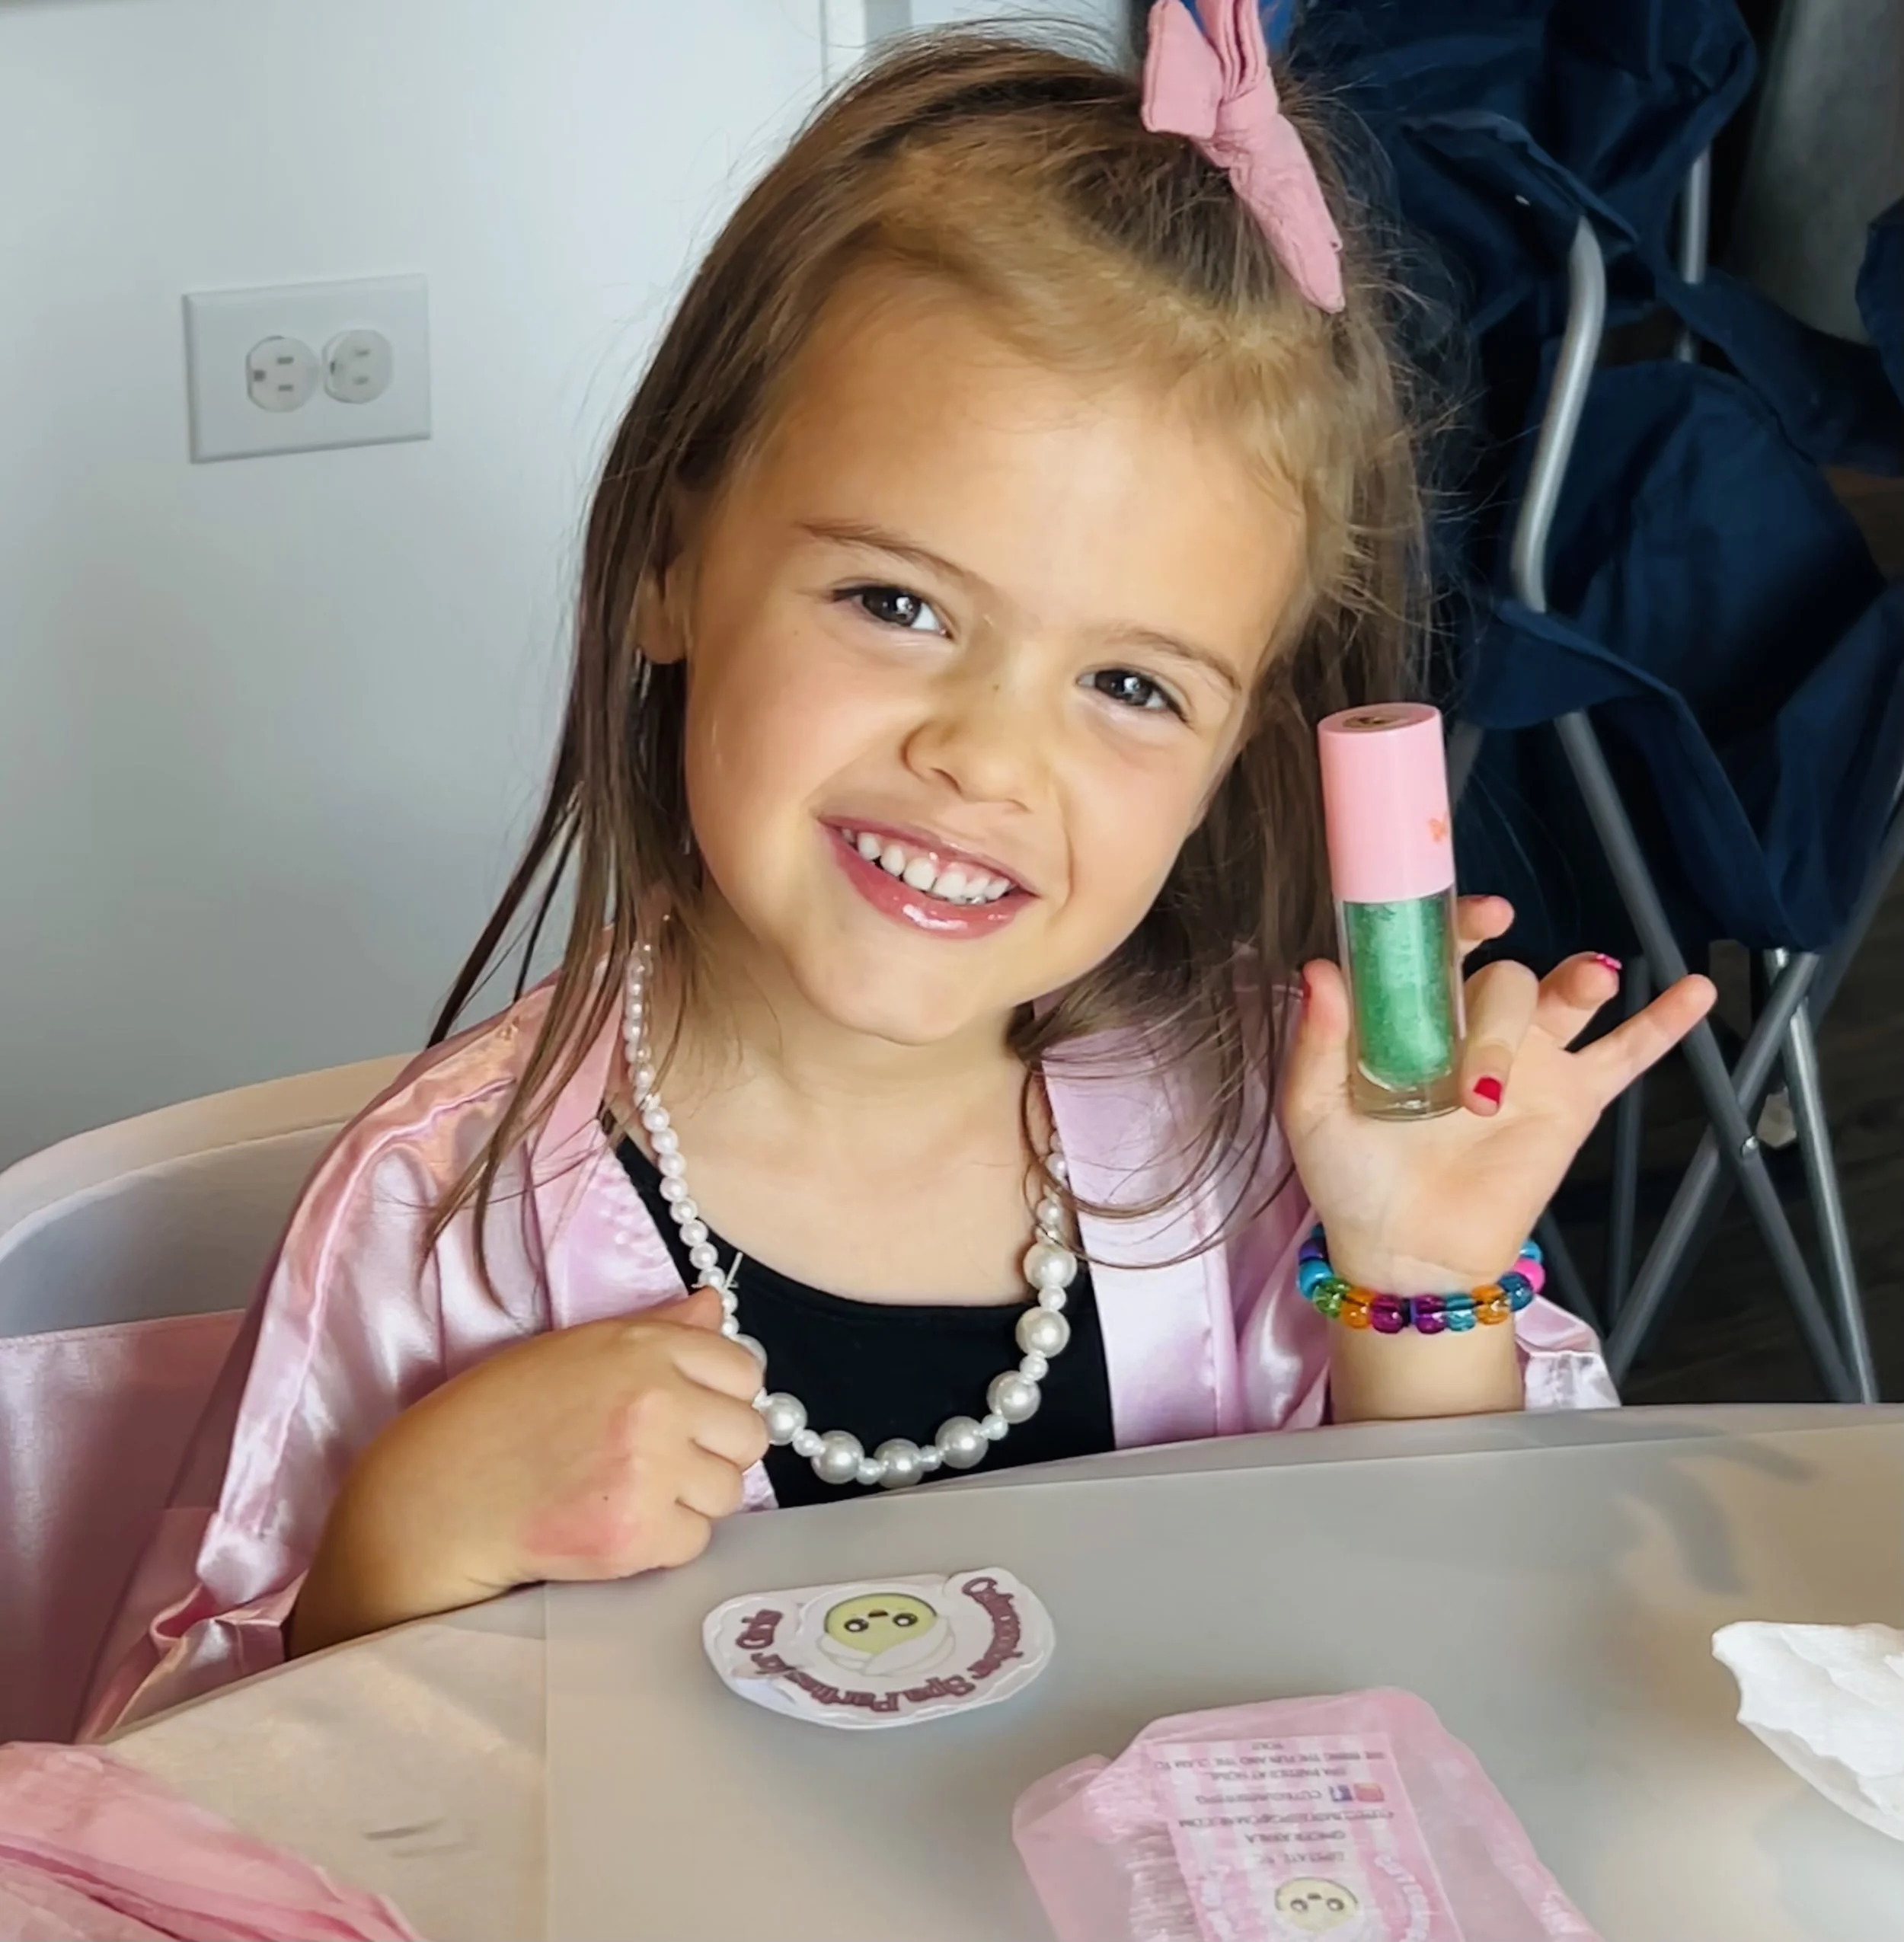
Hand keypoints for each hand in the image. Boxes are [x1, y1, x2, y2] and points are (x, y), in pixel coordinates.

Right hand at [293, 1287, 768, 1652]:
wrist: (437, 1497)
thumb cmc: (497, 1417)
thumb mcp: (575, 1350)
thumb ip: (656, 1330)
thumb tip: (713, 1307)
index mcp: (644, 1347)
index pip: (743, 1370)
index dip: (720, 1397)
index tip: (690, 1414)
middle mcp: (657, 1401)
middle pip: (748, 1434)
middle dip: (714, 1451)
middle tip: (661, 1461)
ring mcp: (650, 1470)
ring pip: (727, 1492)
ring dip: (691, 1499)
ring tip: (631, 1493)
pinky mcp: (635, 1535)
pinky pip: (694, 1541)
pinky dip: (664, 1542)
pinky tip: (615, 1525)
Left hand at [1282, 897, 1715, 1294]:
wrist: (1408, 1253)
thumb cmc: (1352, 1178)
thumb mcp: (1315, 1110)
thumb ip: (1319, 1041)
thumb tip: (1320, 969)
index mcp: (1413, 1018)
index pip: (1444, 950)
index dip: (1465, 923)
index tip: (1486, 918)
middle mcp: (1472, 1028)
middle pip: (1506, 983)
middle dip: (1499, 1022)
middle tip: (1478, 1088)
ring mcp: (1528, 1062)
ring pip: (1564, 999)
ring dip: (1581, 981)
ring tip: (1591, 982)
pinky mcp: (1570, 1102)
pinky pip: (1625, 1054)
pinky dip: (1661, 1024)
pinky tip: (1695, 991)